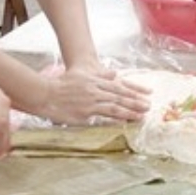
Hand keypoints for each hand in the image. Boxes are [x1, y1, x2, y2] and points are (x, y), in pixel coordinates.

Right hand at [36, 65, 150, 125]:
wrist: (47, 93)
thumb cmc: (63, 84)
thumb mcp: (83, 75)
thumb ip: (100, 75)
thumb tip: (115, 73)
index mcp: (96, 81)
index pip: (120, 86)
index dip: (134, 91)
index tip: (145, 95)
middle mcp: (96, 90)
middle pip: (120, 96)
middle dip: (136, 102)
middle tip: (149, 106)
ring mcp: (92, 101)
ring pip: (115, 106)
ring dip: (130, 111)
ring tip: (141, 115)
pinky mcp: (86, 112)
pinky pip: (103, 115)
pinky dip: (115, 117)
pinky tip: (124, 120)